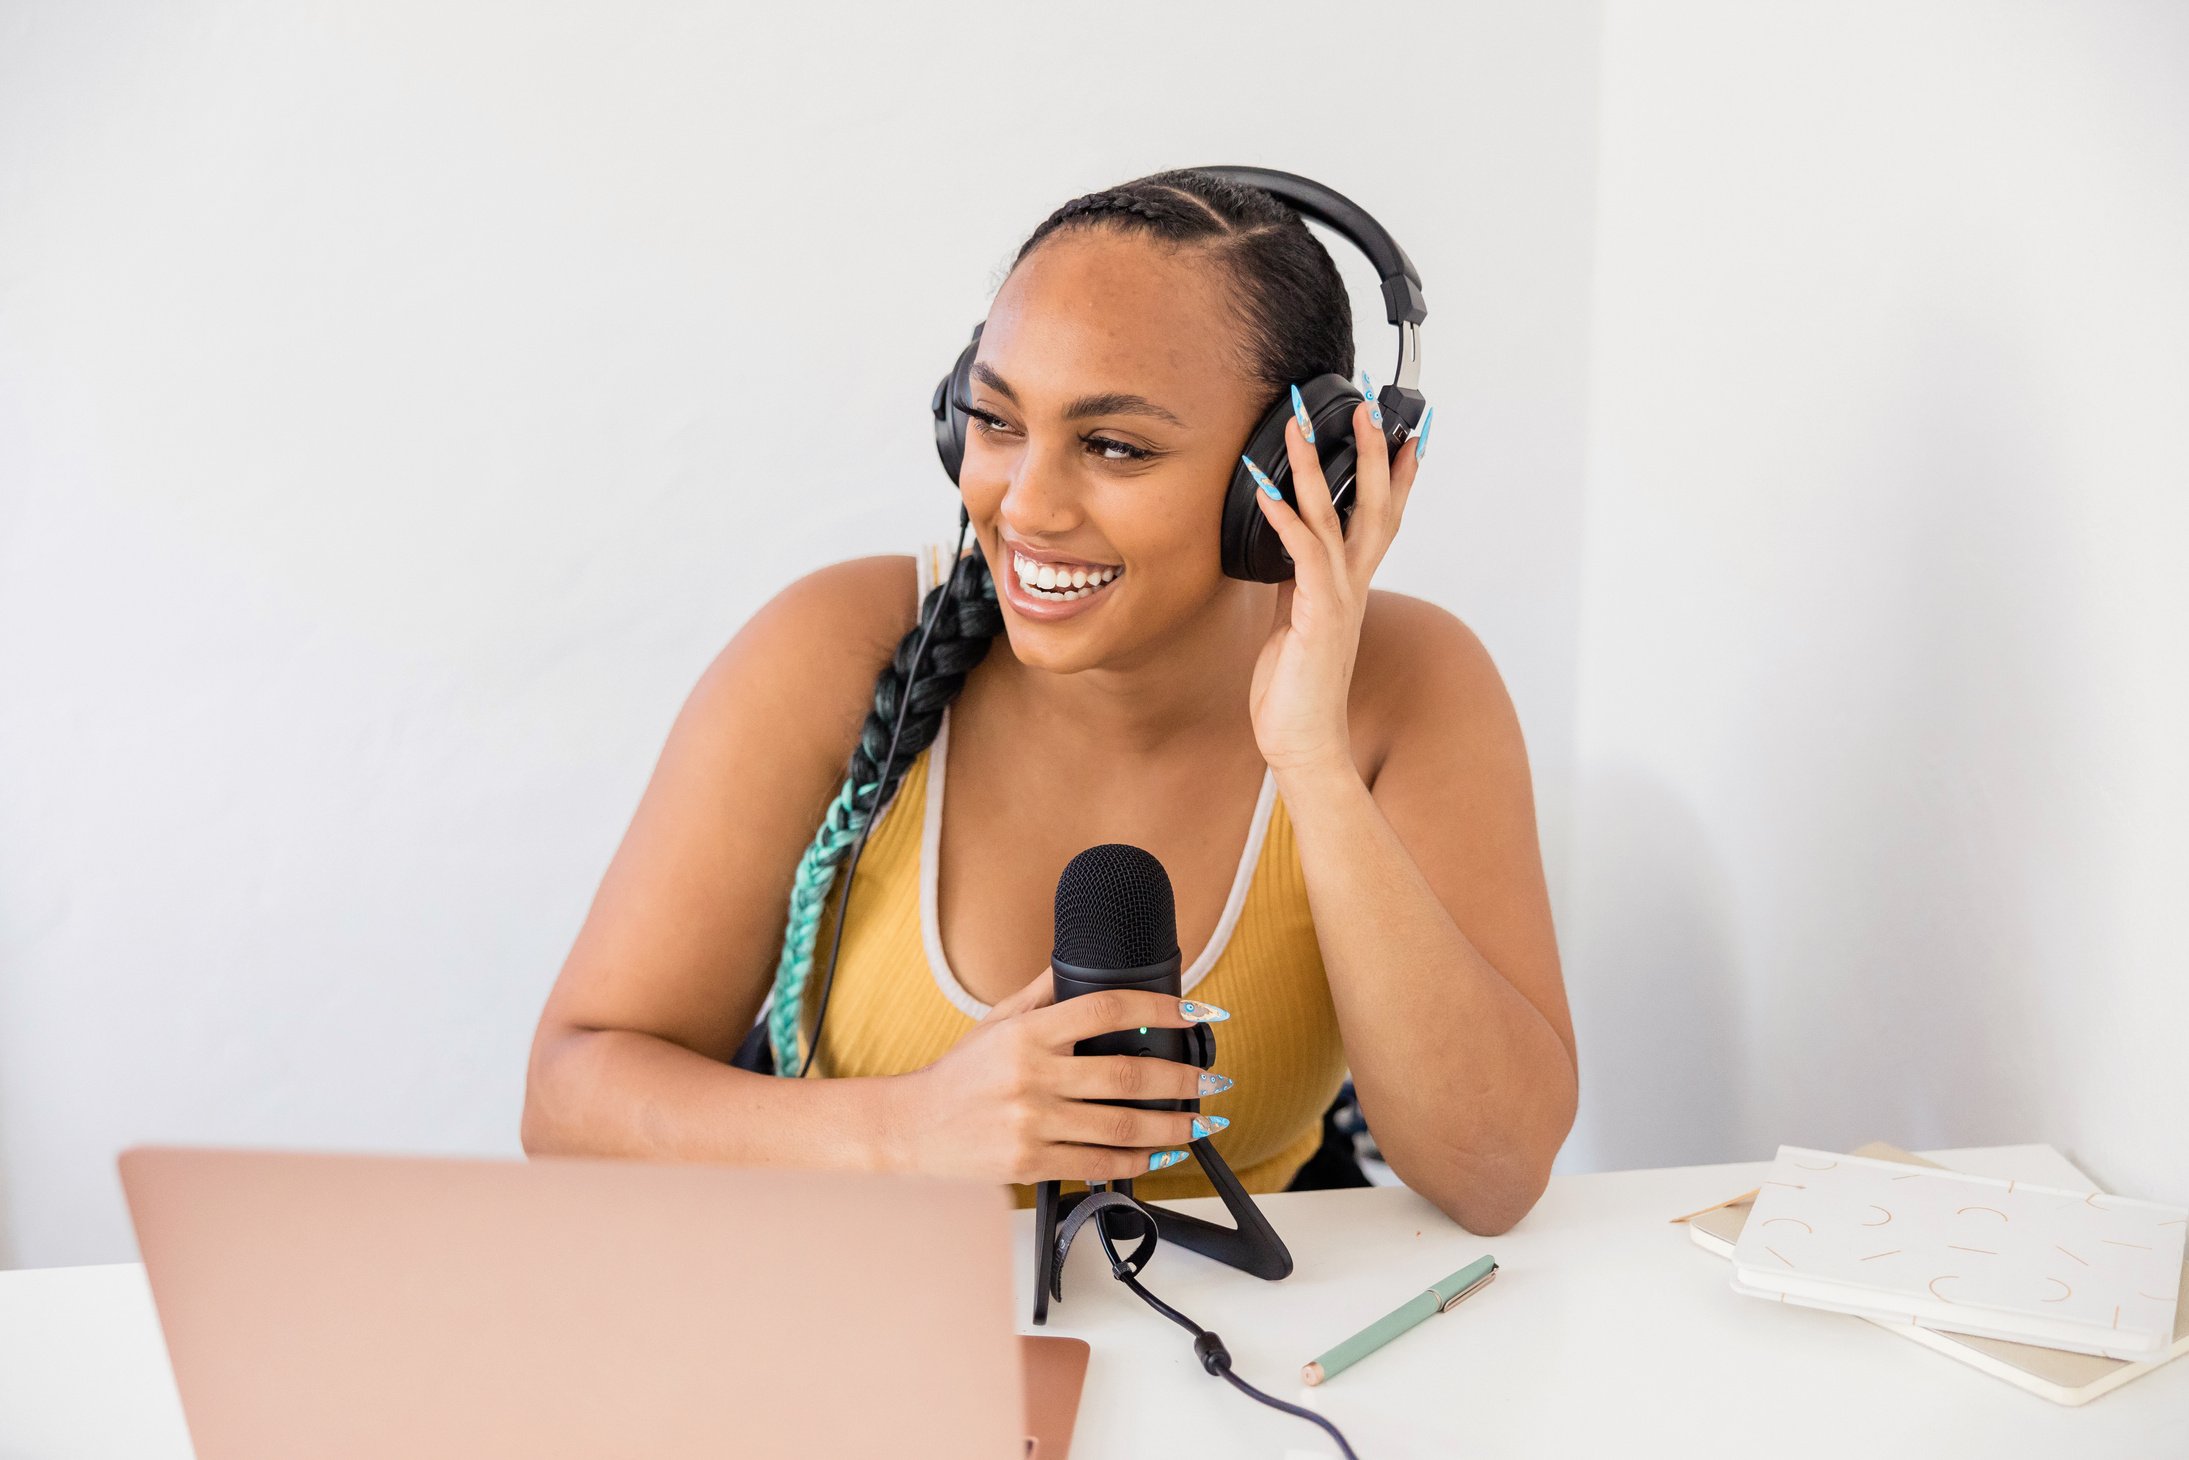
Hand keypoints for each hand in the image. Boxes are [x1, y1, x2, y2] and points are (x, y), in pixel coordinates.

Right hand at [891, 970, 1231, 1184]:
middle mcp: (1032, 1075)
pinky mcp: (1030, 1163)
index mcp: (1028, 1033)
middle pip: (1125, 1075)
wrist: (910, 1127)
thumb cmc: (958, 1075)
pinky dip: (1136, 1161)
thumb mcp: (996, 1022)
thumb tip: (1081, 964)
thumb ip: (1041, 994)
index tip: (1194, 1014)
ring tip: (1198, 1124)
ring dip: (1171, 1126)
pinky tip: (1158, 1154)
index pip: (1105, 1009)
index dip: (1157, 1010)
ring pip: (1121, 1126)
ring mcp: (1032, 1122)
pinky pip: (1098, 1164)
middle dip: (1180, 1079)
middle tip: (1210, 1080)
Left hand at [1246, 390, 1423, 773]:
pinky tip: (1266, 492)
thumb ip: (1296, 580)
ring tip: (1300, 428)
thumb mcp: (1293, 619)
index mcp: (1350, 585)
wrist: (1302, 741)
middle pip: (1375, 505)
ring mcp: (1338, 599)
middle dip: (1373, 453)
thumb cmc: (1296, 688)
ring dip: (1317, 469)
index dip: (1397, 474)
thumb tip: (1285, 547)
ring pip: (1334, 519)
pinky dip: (1285, 520)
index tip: (1404, 432)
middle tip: (1367, 408)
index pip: (1382, 517)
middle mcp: (1352, 586)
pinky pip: (1302, 557)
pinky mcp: (1316, 616)